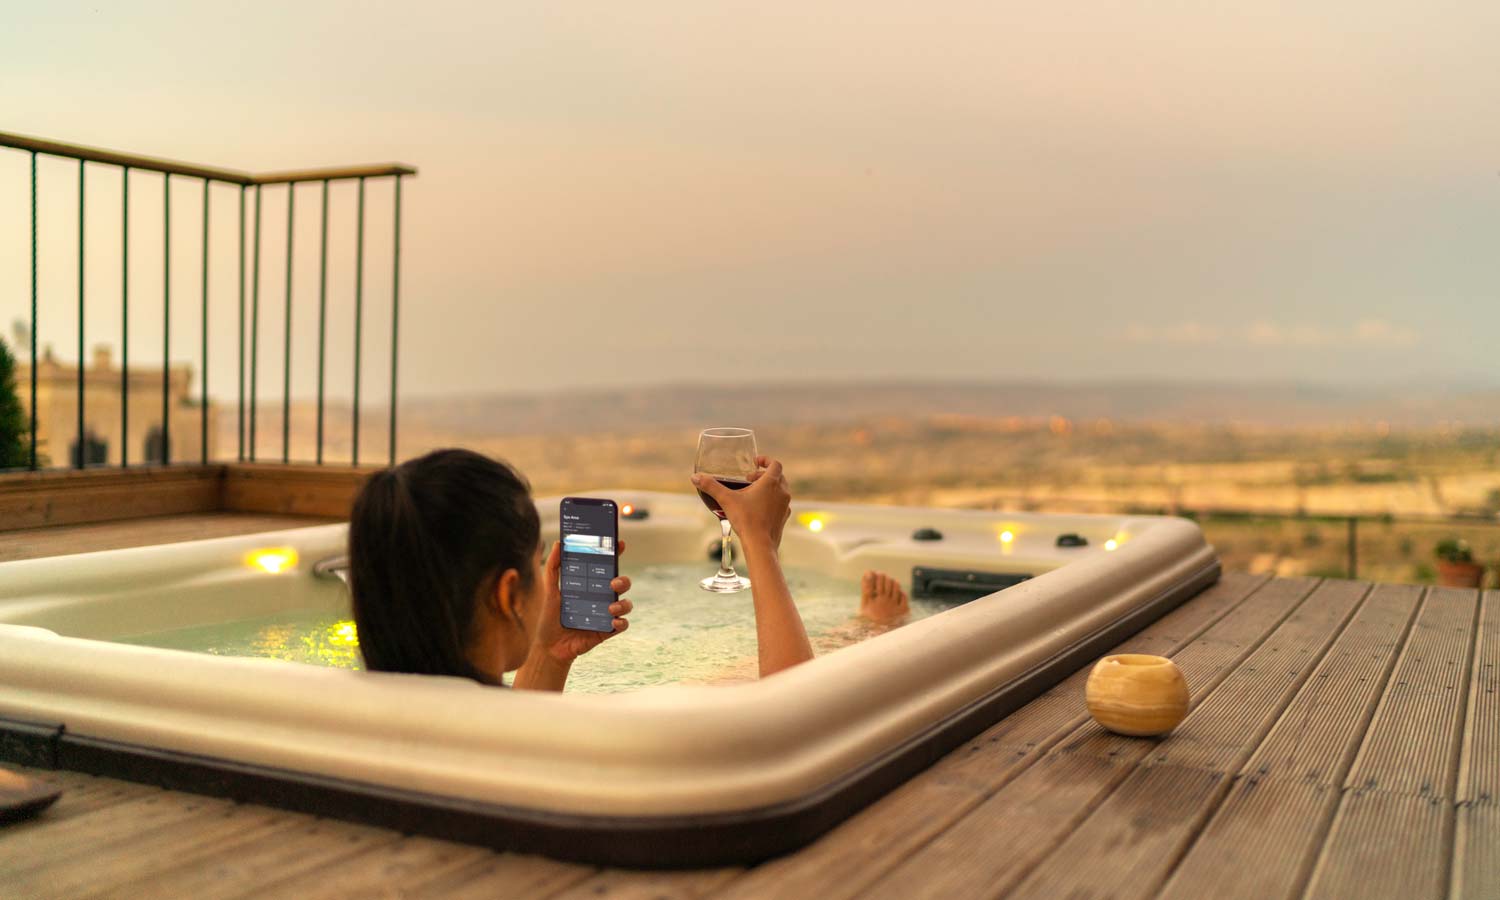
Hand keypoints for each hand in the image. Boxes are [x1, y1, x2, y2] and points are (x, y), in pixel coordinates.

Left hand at [533, 539, 632, 665]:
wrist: (549, 647)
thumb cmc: (551, 618)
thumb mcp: (550, 591)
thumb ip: (553, 567)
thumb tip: (558, 543)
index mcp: (591, 586)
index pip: (607, 567)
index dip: (615, 554)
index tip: (619, 544)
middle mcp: (601, 598)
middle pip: (622, 584)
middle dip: (623, 581)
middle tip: (613, 583)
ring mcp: (606, 615)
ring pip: (626, 604)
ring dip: (623, 604)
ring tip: (610, 608)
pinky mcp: (607, 631)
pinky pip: (622, 625)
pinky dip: (622, 622)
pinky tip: (614, 621)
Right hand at [693, 456, 791, 550]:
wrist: (760, 545)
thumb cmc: (746, 520)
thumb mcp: (726, 500)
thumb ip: (711, 486)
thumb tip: (695, 477)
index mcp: (771, 483)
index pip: (775, 464)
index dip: (765, 460)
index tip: (755, 462)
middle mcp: (782, 492)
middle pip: (778, 476)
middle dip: (763, 475)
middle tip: (749, 479)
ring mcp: (785, 506)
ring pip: (780, 490)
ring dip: (769, 488)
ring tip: (753, 493)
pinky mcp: (784, 518)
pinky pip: (780, 504)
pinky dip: (772, 501)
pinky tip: (759, 508)